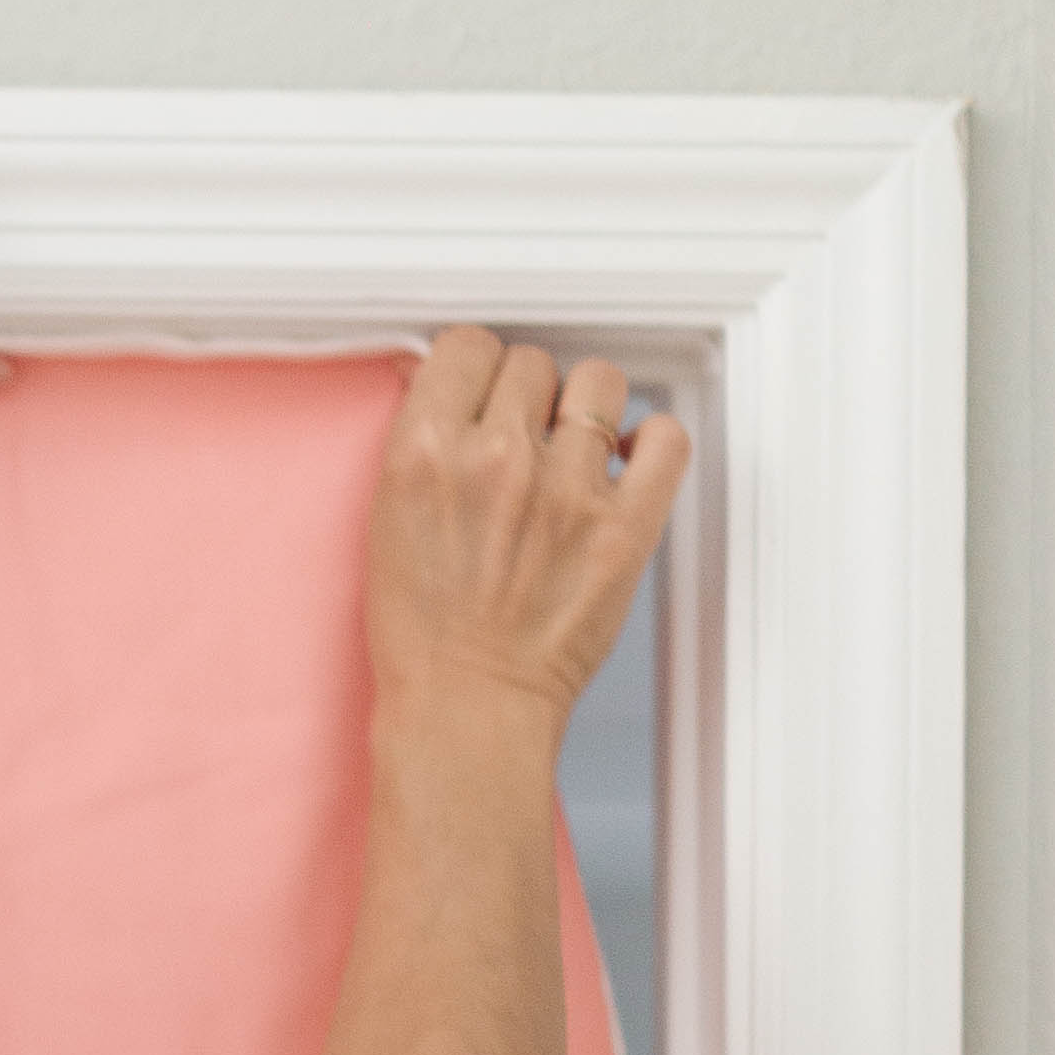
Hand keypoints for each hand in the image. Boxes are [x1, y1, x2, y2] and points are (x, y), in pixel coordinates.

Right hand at [364, 329, 693, 751]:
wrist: (466, 707)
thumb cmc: (423, 632)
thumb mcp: (388, 519)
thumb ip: (427, 446)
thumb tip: (459, 388)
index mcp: (424, 453)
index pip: (468, 347)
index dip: (479, 369)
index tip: (485, 394)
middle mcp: (497, 459)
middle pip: (533, 363)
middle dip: (529, 397)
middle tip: (524, 441)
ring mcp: (567, 492)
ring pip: (598, 383)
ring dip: (588, 408)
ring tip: (577, 447)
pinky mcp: (623, 528)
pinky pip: (665, 439)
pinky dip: (654, 441)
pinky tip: (628, 462)